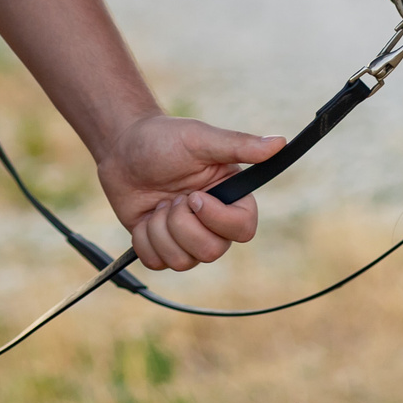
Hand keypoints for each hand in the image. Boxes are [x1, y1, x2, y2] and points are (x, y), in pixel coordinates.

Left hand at [96, 113, 284, 271]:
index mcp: (229, 197)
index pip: (244, 229)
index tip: (193, 197)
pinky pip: (157, 263)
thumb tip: (279, 142)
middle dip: (182, 226)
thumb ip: (239, 144)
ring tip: (157, 204)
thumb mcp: (200, 138)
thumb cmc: (164, 138)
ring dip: (160, 230)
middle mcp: (212, 222)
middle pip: (211, 252)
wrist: (122, 147)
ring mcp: (186, 237)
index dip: (217, 220)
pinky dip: (143, 240)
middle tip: (170, 199)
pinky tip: (144, 216)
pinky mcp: (161, 246)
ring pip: (182, 262)